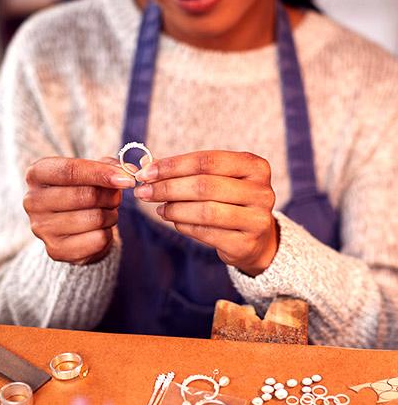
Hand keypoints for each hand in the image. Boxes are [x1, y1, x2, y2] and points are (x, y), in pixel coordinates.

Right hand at [24, 157, 134, 264]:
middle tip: (116, 197)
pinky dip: (108, 234)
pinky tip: (100, 230)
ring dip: (111, 215)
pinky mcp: (55, 250)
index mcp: (36, 175)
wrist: (71, 228)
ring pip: (95, 218)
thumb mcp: (91, 172)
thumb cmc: (81, 191)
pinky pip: (97, 239)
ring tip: (108, 213)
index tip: (126, 178)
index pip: (70, 171)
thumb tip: (126, 172)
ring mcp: (41, 228)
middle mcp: (32, 201)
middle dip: (111, 196)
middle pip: (86, 195)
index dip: (101, 173)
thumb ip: (108, 166)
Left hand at [134, 151, 278, 275]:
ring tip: (158, 208)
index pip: (207, 161)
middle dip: (168, 188)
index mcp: (254, 166)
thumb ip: (185, 171)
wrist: (255, 239)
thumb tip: (147, 164)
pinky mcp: (246, 244)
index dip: (173, 166)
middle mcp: (261, 191)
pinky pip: (207, 233)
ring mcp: (257, 219)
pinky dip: (184, 226)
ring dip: (174, 209)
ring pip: (205, 211)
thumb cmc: (229, 201)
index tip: (146, 172)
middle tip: (143, 192)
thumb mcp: (215, 179)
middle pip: (205, 186)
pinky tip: (173, 220)